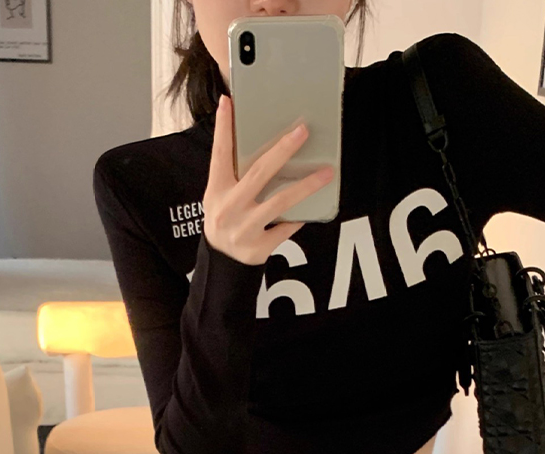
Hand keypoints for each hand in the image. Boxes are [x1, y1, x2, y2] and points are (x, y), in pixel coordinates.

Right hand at [202, 94, 334, 265]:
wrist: (222, 260)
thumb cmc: (227, 218)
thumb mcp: (221, 195)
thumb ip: (235, 171)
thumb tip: (257, 137)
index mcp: (217, 191)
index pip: (219, 154)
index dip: (223, 128)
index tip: (229, 102)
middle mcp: (228, 208)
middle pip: (258, 173)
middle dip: (282, 150)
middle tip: (302, 131)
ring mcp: (244, 229)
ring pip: (280, 202)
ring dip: (306, 185)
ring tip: (326, 172)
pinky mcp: (258, 247)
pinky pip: (286, 227)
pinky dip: (299, 216)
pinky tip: (312, 206)